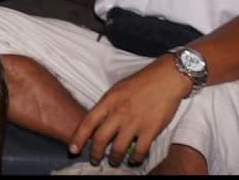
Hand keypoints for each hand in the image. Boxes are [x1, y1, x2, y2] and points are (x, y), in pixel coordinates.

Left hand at [68, 55, 190, 166]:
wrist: (166, 78)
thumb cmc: (142, 81)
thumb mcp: (117, 89)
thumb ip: (108, 105)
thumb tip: (99, 120)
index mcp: (109, 101)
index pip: (88, 122)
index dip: (78, 137)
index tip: (72, 149)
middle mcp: (119, 112)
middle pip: (100, 138)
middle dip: (95, 153)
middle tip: (95, 160)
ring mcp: (134, 122)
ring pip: (118, 148)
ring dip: (114, 158)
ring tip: (114, 161)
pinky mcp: (150, 129)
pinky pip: (139, 151)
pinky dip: (135, 158)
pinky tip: (133, 159)